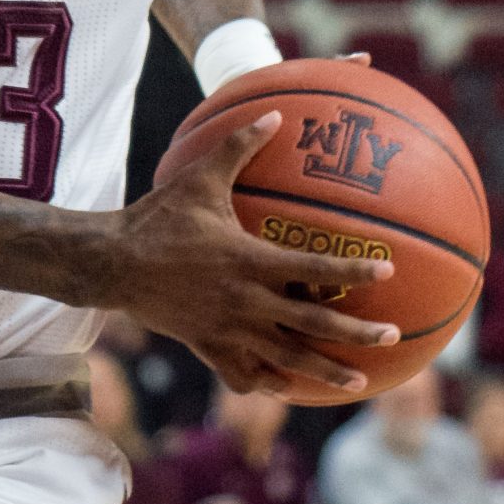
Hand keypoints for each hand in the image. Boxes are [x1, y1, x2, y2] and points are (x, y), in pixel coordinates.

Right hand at [115, 114, 397, 395]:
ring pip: (284, 358)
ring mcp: (226, 329)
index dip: (351, 271)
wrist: (111, 264)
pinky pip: (241, 373)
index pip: (313, 269)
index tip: (387, 271)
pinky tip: (285, 388)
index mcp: (249, 261)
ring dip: (323, 371)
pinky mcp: (206, 345)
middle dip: (355, 334)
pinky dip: (265, 383)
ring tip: (356, 380)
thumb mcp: (198, 178)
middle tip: (392, 337)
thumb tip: (275, 114)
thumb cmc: (157, 218)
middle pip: (311, 325)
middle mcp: (245, 301)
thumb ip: (239, 146)